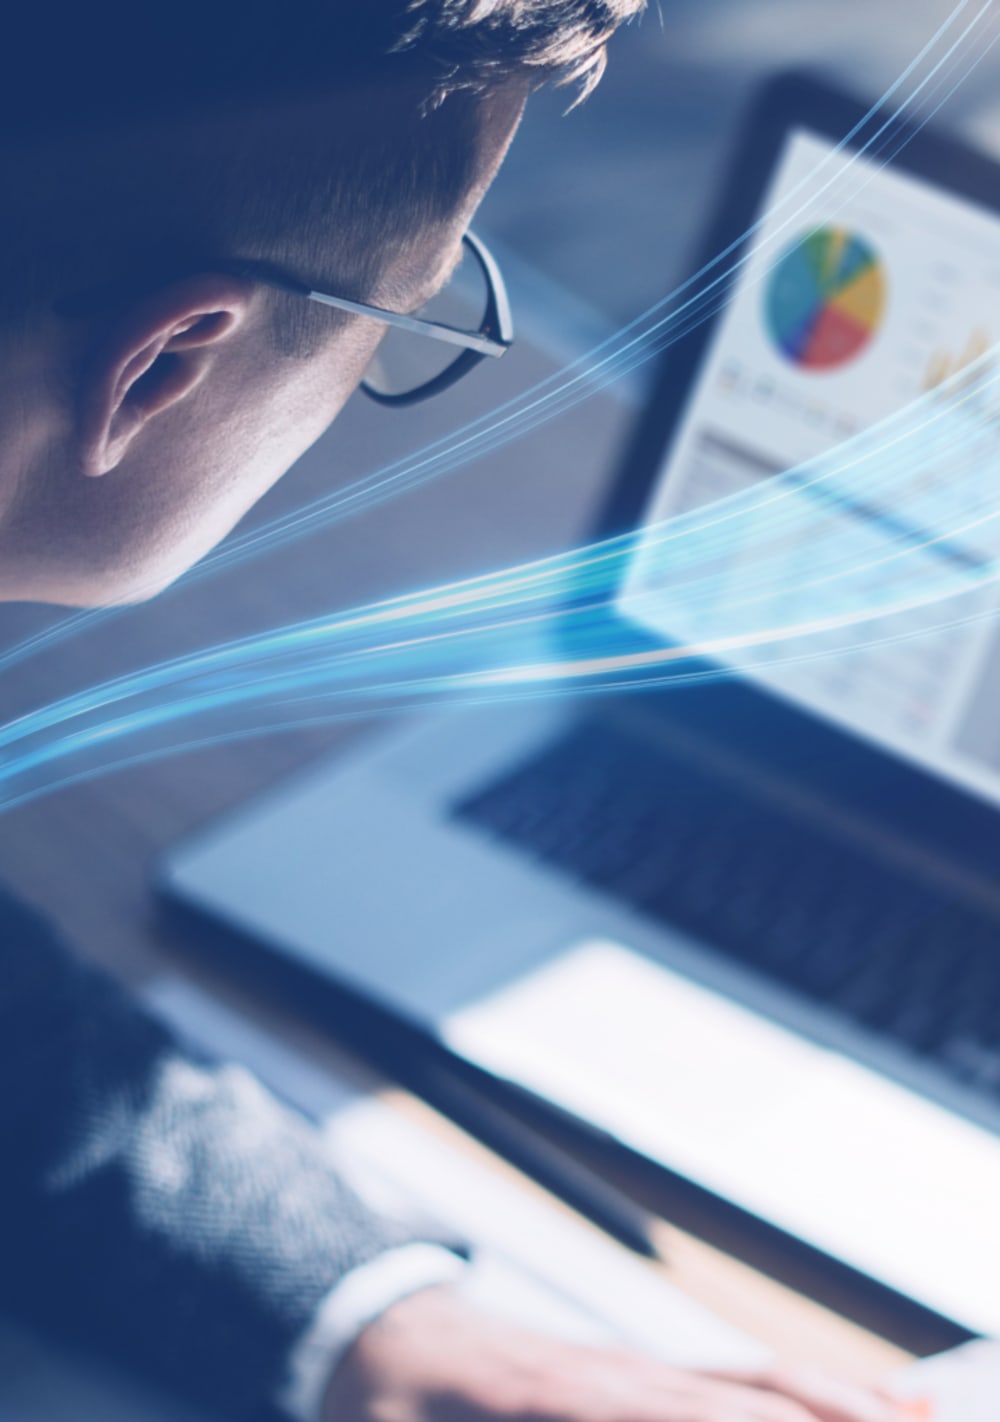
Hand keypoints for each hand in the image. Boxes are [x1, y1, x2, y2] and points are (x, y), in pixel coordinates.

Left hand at [323, 1285, 902, 1421]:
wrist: (385, 1337)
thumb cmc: (393, 1408)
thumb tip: (605, 1411)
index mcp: (569, 1400)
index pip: (684, 1419)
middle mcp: (621, 1377)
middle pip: (748, 1403)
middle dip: (829, 1421)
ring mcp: (635, 1370)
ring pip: (756, 1384)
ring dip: (836, 1404)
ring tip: (914, 1419)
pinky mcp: (639, 1377)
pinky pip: (737, 1379)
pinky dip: (805, 1391)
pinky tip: (860, 1403)